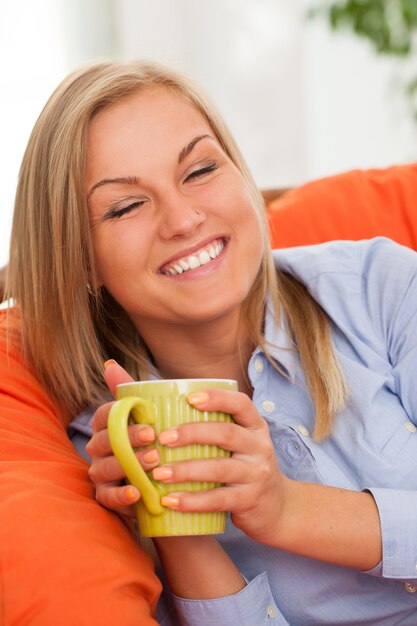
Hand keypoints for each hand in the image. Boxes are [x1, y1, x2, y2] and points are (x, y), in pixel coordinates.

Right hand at [86, 362, 159, 517]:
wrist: (165, 484)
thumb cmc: (155, 442)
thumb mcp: (150, 417)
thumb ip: (132, 392)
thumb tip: (109, 363)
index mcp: (107, 425)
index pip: (104, 415)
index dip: (121, 415)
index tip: (149, 419)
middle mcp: (98, 448)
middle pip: (104, 441)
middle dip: (128, 439)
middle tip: (154, 438)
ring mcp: (99, 473)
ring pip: (104, 468)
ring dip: (129, 465)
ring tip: (153, 462)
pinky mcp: (106, 497)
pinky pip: (106, 498)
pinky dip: (121, 496)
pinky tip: (137, 492)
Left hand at [154, 389, 289, 544]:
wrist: (279, 508)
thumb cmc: (246, 468)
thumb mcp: (242, 444)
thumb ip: (216, 430)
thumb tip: (167, 415)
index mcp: (255, 427)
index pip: (241, 404)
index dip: (217, 398)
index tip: (190, 398)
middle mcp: (259, 447)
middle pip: (226, 433)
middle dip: (192, 433)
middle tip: (163, 438)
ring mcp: (256, 474)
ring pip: (220, 468)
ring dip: (186, 470)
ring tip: (159, 473)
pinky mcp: (249, 500)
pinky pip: (218, 499)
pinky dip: (192, 500)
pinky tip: (170, 500)